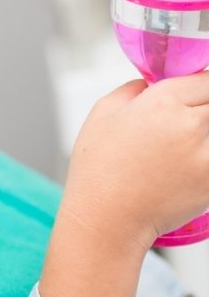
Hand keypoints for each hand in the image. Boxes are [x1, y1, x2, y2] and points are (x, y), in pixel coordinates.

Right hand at [61, 72, 208, 250]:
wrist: (107, 217)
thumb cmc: (98, 168)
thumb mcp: (102, 112)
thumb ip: (132, 89)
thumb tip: (151, 83)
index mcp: (162, 101)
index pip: (205, 79)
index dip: (201, 86)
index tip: (196, 94)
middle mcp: (189, 124)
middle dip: (203, 109)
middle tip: (186, 127)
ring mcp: (205, 154)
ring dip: (202, 137)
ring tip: (181, 150)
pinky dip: (202, 161)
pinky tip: (183, 170)